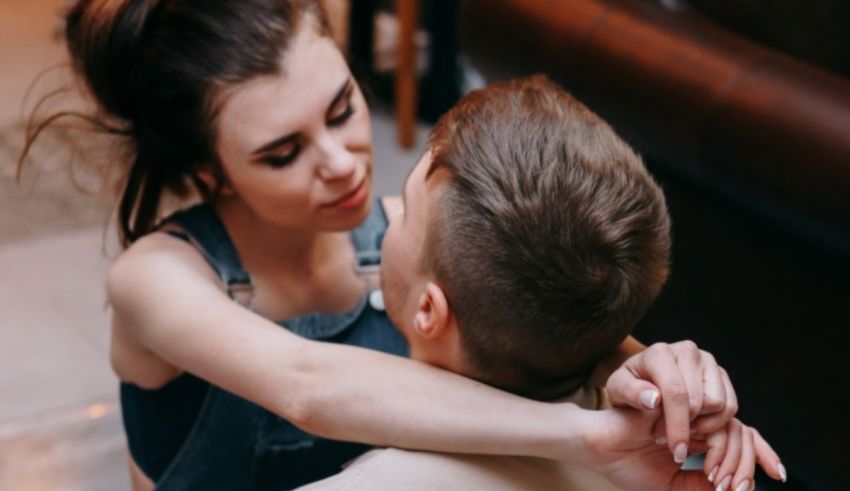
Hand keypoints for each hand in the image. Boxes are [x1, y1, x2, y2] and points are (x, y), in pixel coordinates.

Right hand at [580, 407, 785, 490]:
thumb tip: (740, 489)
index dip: (762, 455)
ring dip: (725, 454)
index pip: (744, 437)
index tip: (776, 473)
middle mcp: (698, 417)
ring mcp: (685, 406)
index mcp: (702, 434)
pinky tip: (691, 456)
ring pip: (728, 422)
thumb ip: (703, 486)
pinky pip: (703, 411)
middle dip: (744, 463)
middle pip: (742, 432)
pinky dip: (707, 439)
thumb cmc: (629, 465)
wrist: (599, 452)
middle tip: (727, 487)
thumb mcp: (674, 486)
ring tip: (708, 476)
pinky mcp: (671, 397)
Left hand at [606, 341, 737, 459]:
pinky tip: (694, 426)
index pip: (676, 392)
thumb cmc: (629, 389)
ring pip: (720, 404)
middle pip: (701, 401)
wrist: (643, 381)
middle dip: (686, 427)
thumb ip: (630, 393)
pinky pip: (730, 406)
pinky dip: (716, 423)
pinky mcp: (721, 374)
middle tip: (665, 439)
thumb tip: (653, 399)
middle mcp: (687, 351)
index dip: (676, 425)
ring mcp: (708, 361)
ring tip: (679, 430)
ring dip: (703, 426)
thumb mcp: (618, 391)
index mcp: (659, 352)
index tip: (673, 449)